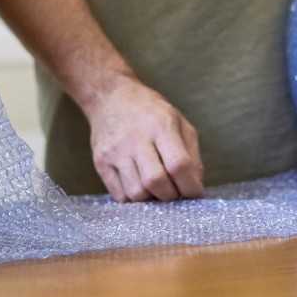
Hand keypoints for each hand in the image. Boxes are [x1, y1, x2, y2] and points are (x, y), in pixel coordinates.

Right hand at [82, 77, 204, 202]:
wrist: (111, 98)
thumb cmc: (150, 112)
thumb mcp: (179, 122)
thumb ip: (192, 154)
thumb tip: (196, 187)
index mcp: (161, 125)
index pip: (178, 165)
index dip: (190, 186)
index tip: (195, 193)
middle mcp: (136, 138)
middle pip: (156, 182)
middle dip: (171, 195)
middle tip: (175, 191)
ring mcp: (115, 151)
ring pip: (137, 193)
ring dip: (152, 198)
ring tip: (156, 188)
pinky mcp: (101, 162)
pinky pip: (119, 195)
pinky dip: (134, 199)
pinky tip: (140, 186)